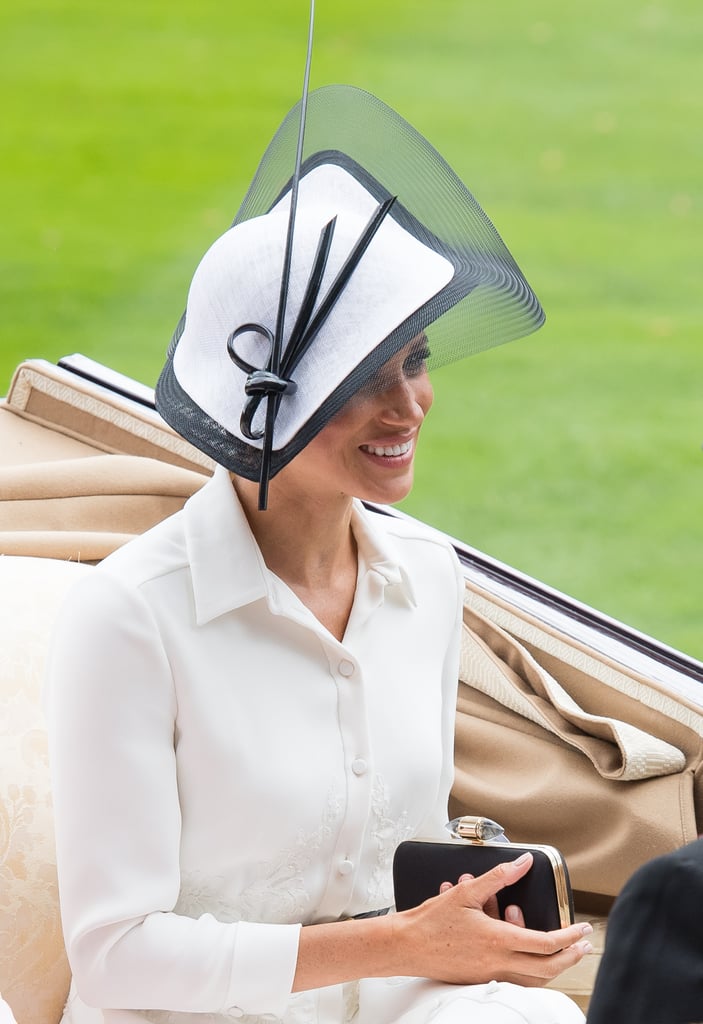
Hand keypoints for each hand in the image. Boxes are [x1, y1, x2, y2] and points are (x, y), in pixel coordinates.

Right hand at [392, 852, 592, 986]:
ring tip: (562, 950)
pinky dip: (531, 972)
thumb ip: (499, 877)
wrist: (406, 946)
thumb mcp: (466, 891)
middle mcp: (497, 963)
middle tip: (584, 945)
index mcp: (497, 941)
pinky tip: (530, 958)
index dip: (570, 936)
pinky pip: (516, 980)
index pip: (546, 943)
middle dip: (570, 956)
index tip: (583, 929)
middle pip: (547, 968)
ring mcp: (490, 976)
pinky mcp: (480, 980)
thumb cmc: (431, 920)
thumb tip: (523, 863)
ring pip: (533, 979)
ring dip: (553, 966)